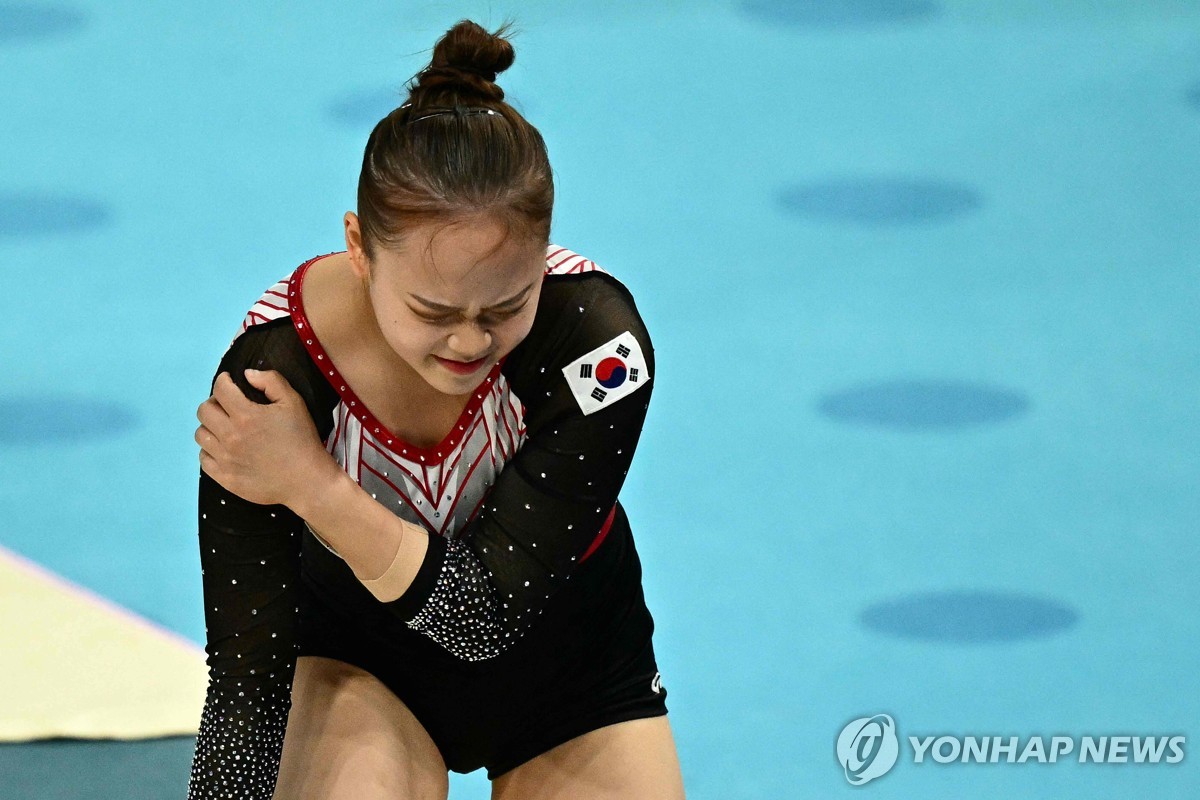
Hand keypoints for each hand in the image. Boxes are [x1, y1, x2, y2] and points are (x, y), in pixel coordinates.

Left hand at [195, 369, 334, 508]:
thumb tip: (247, 374)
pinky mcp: (225, 477)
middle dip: (214, 402)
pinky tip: (225, 449)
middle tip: (228, 406)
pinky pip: (203, 459)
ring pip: (201, 434)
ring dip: (211, 426)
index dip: (223, 381)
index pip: (220, 389)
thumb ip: (271, 381)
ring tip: (225, 428)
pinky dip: (210, 450)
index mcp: (246, 416)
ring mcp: (225, 459)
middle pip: (204, 411)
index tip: (229, 382)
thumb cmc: (302, 440)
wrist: (307, 480)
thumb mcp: (294, 403)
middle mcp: (230, 436)